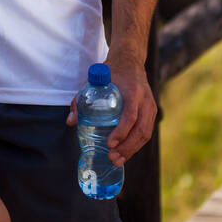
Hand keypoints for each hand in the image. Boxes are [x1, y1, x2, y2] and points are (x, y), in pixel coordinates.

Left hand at [65, 52, 156, 166]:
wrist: (129, 61)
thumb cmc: (109, 73)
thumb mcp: (92, 82)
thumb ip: (81, 100)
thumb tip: (70, 122)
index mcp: (132, 91)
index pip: (130, 116)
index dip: (121, 132)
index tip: (110, 143)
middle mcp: (145, 101)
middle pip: (141, 129)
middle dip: (127, 147)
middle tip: (112, 157)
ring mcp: (151, 107)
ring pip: (146, 133)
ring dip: (132, 149)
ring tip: (118, 160)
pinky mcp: (151, 112)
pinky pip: (146, 131)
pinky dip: (137, 144)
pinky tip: (125, 153)